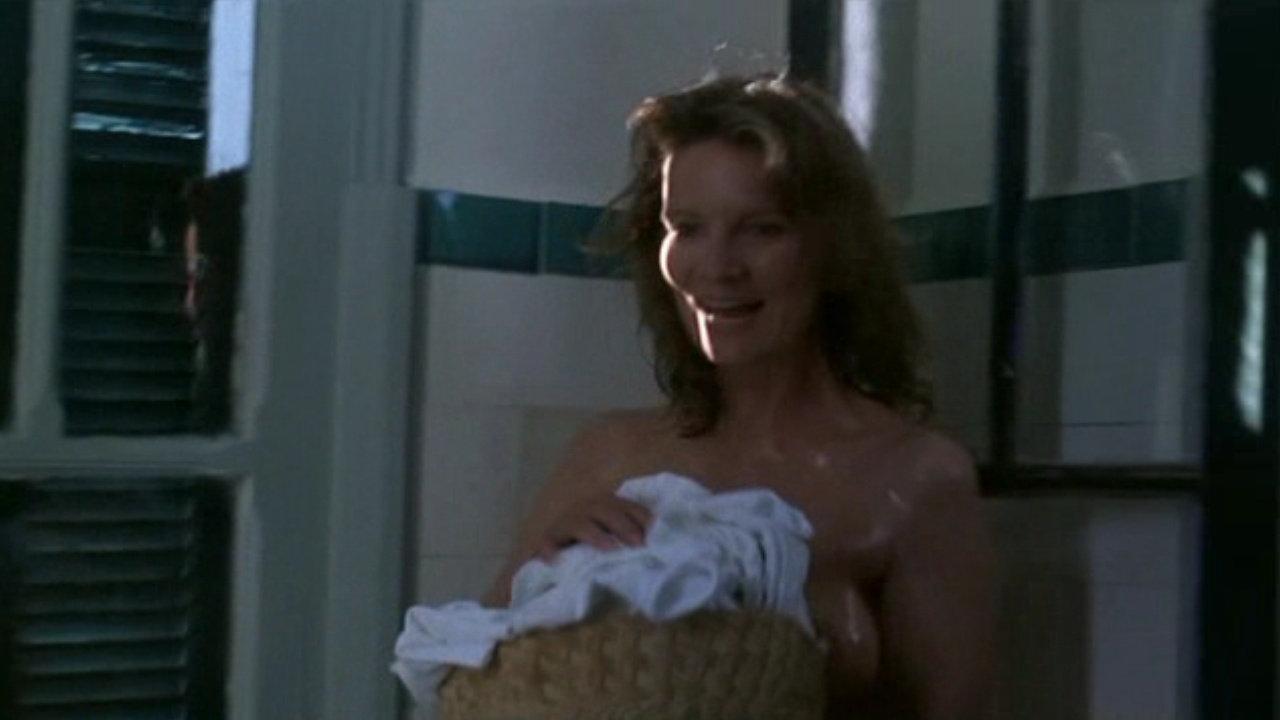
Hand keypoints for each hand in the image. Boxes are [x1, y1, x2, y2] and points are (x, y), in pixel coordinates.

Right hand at [538, 494, 652, 558]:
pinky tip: (555, 559)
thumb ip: (631, 536)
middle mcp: (586, 508)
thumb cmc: (592, 544)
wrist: (555, 550)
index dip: (641, 515)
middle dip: (624, 525)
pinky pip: (547, 541)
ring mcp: (565, 522)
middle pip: (606, 510)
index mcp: (605, 505)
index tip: (656, 530)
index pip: (626, 505)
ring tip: (611, 549)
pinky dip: (550, 548)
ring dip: (597, 535)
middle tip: (640, 544)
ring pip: (580, 522)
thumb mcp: (615, 536)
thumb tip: (655, 543)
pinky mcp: (548, 539)